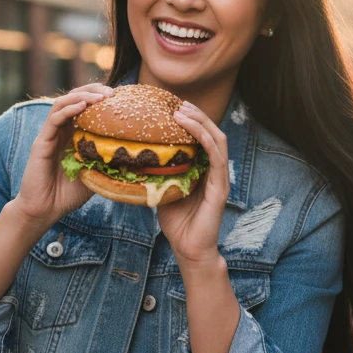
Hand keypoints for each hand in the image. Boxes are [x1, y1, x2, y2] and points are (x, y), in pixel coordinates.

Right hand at [13, 83, 113, 227]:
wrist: (45, 210)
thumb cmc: (68, 194)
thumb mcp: (95, 174)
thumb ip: (106, 161)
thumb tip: (133, 155)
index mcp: (73, 135)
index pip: (86, 108)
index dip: (101, 99)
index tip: (121, 97)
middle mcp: (61, 131)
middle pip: (75, 99)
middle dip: (93, 90)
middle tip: (112, 91)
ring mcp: (50, 135)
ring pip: (63, 104)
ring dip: (82, 96)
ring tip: (100, 96)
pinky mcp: (41, 142)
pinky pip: (54, 119)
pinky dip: (68, 109)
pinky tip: (83, 106)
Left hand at [157, 101, 229, 268]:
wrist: (189, 250)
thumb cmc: (176, 223)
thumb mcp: (161, 190)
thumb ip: (156, 173)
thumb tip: (132, 156)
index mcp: (202, 169)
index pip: (201, 137)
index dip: (190, 120)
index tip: (171, 106)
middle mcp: (214, 170)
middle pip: (211, 131)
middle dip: (196, 114)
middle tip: (177, 102)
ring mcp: (219, 177)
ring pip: (216, 138)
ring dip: (200, 121)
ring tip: (183, 110)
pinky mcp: (220, 187)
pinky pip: (216, 156)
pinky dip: (204, 138)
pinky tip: (191, 127)